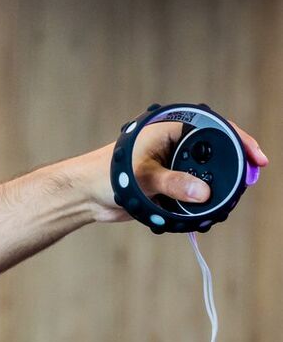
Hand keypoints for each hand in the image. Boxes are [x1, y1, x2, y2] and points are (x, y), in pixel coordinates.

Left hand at [76, 116, 267, 223]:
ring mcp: (174, 165)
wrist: (85, 195)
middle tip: (247, 183)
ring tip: (224, 202)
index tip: (257, 159)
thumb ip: (173, 184)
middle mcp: (175, 145)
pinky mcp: (170, 185)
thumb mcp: (144, 177)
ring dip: (217, 189)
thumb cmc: (106, 175)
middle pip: (217, 155)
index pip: (216, 129)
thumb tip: (202, 193)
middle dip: (233, 170)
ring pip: (207, 176)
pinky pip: (194, 192)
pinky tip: (205, 212)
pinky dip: (201, 202)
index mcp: (171, 130)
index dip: (241, 141)